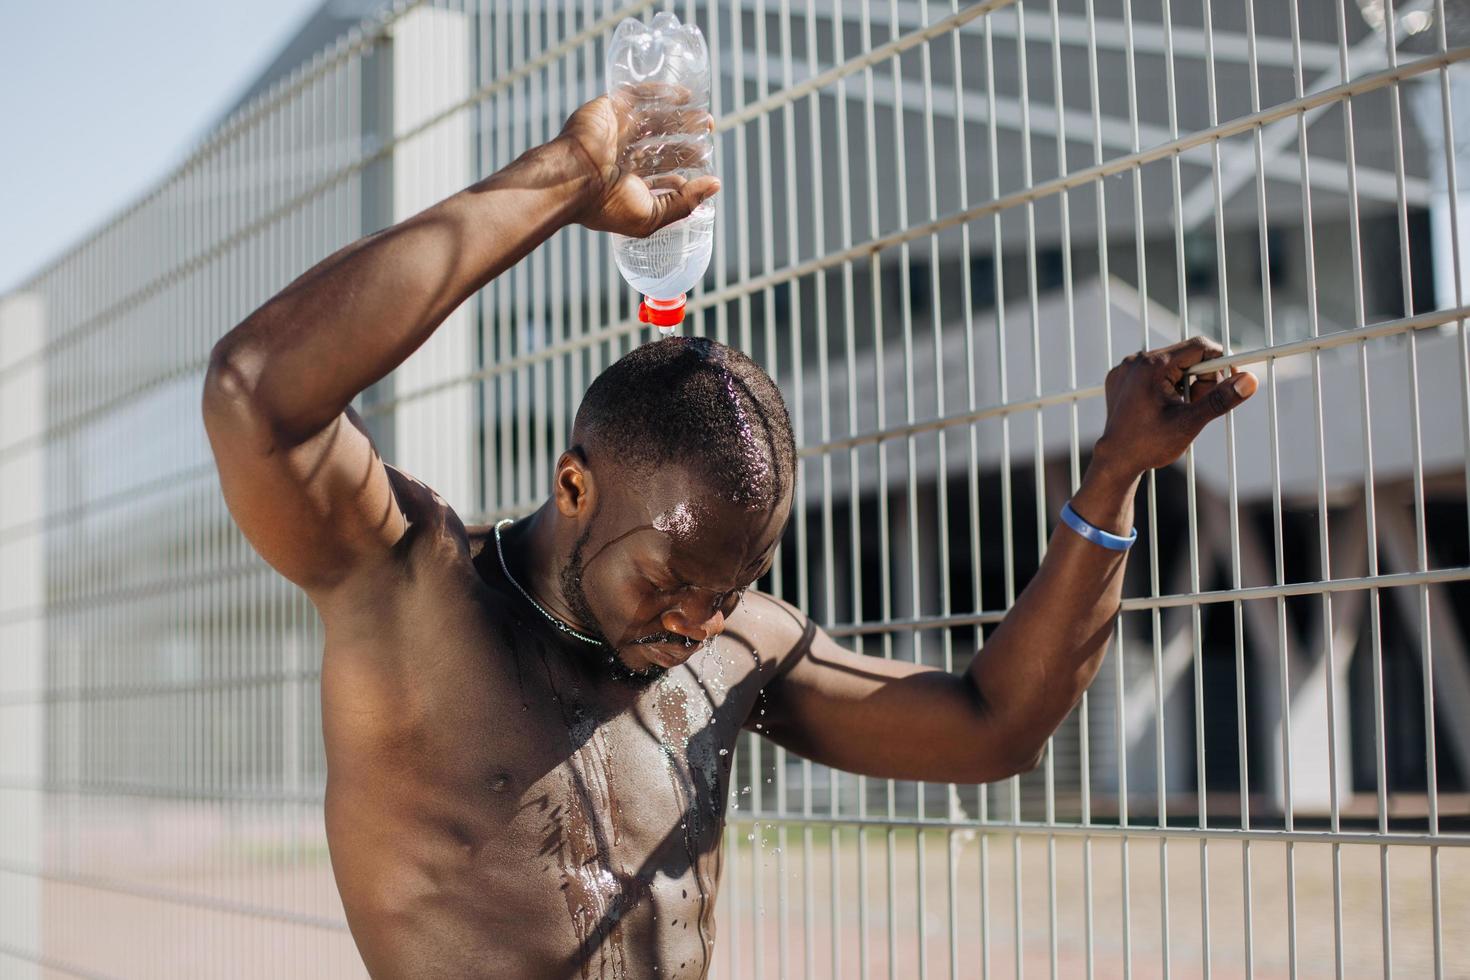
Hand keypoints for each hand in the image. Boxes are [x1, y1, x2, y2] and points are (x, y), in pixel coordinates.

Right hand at [555, 89, 720, 236]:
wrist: (573, 180)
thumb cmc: (607, 205)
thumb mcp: (652, 215)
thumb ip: (685, 202)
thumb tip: (716, 185)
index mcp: (626, 181)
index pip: (660, 171)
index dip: (682, 168)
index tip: (704, 165)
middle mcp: (621, 154)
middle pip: (661, 143)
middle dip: (686, 139)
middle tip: (709, 132)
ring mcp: (616, 130)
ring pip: (654, 119)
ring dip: (680, 117)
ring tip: (706, 118)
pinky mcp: (611, 108)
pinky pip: (639, 95)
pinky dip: (662, 94)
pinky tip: (686, 96)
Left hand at [1091, 336, 1257, 478]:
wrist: (1115, 461)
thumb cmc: (1150, 444)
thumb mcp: (1190, 422)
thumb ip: (1220, 399)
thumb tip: (1250, 380)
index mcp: (1152, 366)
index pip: (1199, 346)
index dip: (1220, 362)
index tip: (1230, 381)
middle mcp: (1135, 360)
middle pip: (1185, 355)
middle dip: (1200, 378)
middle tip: (1197, 404)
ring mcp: (1125, 368)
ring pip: (1170, 364)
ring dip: (1184, 383)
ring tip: (1178, 409)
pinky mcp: (1120, 378)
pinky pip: (1152, 372)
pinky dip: (1164, 385)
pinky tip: (1161, 408)